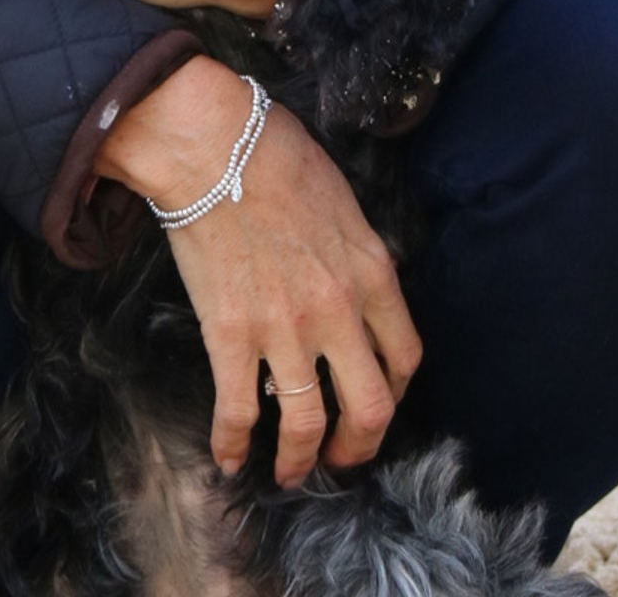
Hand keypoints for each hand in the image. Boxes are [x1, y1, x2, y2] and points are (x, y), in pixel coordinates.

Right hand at [96, 56, 420, 485]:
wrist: (213, 144)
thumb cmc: (276, 152)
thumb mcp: (344, 201)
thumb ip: (356, 253)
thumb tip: (354, 282)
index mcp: (373, 273)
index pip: (405, 357)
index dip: (394, 392)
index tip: (378, 400)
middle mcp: (338, 311)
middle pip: (369, 407)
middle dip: (359, 444)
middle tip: (343, 456)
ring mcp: (284, 329)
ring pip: (307, 424)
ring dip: (300, 459)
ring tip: (290, 472)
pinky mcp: (230, 336)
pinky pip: (238, 411)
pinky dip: (233, 445)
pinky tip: (229, 459)